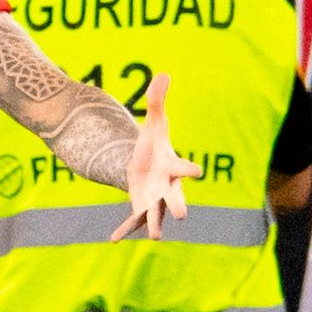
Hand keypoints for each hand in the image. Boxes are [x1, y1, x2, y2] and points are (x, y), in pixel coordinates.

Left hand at [111, 74, 202, 240]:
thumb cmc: (153, 145)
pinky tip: (114, 239)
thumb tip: (163, 72)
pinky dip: (124, 229)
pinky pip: (132, 220)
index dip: (189, 168)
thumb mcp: (153, 122)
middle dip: (178, 205)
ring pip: (156, 215)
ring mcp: (155, 200)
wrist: (145, 165)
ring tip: (156, 236)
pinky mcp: (140, 208)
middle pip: (175, 198)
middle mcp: (168, 187)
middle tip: (182, 215)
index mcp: (173, 167)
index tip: (197, 171)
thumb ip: (157, 100)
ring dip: (155, 225)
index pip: (183, 168)